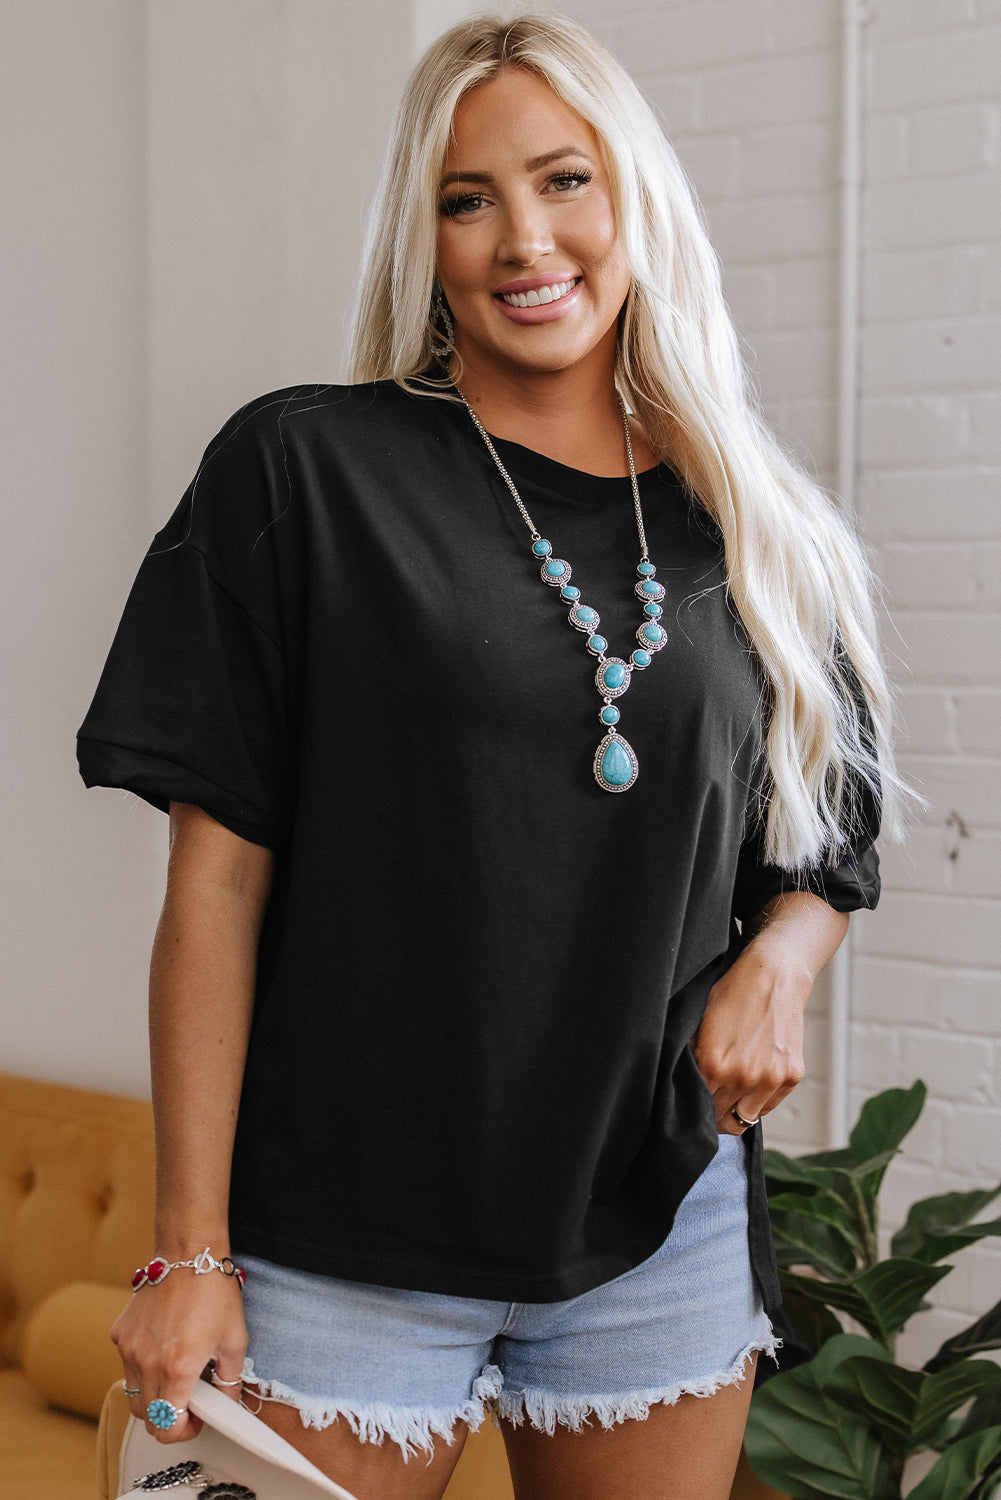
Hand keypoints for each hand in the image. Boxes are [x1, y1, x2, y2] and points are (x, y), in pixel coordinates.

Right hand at [113, 1267, 246, 1442]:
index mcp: (177, 1369)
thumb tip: (227, 1406)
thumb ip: (230, 1382)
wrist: (189, 1252)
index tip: (197, 1420)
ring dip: (154, 1396)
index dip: (184, 1432)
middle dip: (169, 1419)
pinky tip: (163, 1347)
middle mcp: (147, 1363)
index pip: (167, 1428)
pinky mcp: (120, 1334)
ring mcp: (129, 1349)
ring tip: (177, 1374)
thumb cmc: (214, 1291)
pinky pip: (127, 1366)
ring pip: (133, 1395)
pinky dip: (143, 1368)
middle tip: (191, 1402)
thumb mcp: (235, 1340)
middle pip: (148, 1418)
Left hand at [694, 938, 810, 1136]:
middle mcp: (742, 1076)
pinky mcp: (792, 1076)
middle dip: (714, 1113)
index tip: (696, 1105)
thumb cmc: (735, 993)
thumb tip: (685, 1083)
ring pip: (746, 1119)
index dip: (695, 1106)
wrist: (773, 975)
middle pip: (721, 1118)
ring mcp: (770, 1078)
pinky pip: (769, 1106)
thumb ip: (694, 1057)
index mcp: (714, 1064)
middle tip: (713, 1103)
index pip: (699, 1106)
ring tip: (732, 1095)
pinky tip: (753, 1083)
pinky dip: (760, 1101)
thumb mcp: (700, 1023)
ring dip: (737, 1111)